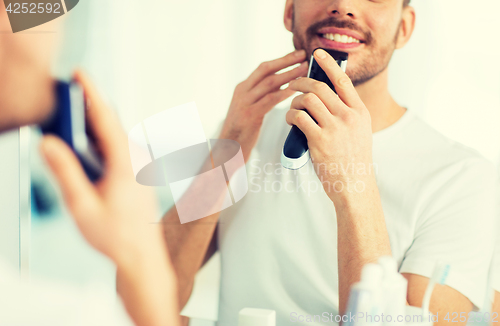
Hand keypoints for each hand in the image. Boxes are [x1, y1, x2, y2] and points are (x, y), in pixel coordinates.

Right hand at [40, 70, 162, 266]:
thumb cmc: (114, 235)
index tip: (79, 73)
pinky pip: (118, 147)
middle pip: (110, 123)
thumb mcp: (82, 205)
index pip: (106, 120)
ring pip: (115, 135)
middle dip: (88, 104)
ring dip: (94, 122)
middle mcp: (136, 160)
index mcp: (125, 164)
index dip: (91, 94)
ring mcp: (139, 167)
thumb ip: (65, 172)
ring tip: (71, 111)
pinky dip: (100, 138)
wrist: (141, 255)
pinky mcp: (137, 174)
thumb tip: (48, 142)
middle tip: (66, 89)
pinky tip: (86, 140)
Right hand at [220, 50, 307, 160]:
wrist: (228, 150)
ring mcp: (245, 103)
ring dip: (289, 75)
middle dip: (286, 61)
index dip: (281, 59)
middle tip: (304, 54)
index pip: (263, 68)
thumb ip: (262, 96)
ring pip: (269, 83)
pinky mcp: (250, 115)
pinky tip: (295, 90)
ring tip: (305, 70)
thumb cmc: (243, 131)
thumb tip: (282, 85)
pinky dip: (284, 93)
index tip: (297, 54)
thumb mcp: (249, 108)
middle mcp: (243, 92)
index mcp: (243, 88)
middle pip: (266, 70)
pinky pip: (270, 100)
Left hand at [286, 49, 374, 201]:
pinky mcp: (319, 140)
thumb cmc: (353, 159)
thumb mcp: (360, 131)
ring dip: (294, 101)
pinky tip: (290, 120)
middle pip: (320, 87)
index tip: (317, 54)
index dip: (328, 65)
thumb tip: (330, 95)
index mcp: (359, 112)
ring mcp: (334, 128)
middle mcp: (348, 116)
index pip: (343, 80)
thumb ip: (348, 113)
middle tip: (292, 84)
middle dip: (301, 82)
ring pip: (307, 100)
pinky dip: (290, 116)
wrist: (353, 185)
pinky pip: (299, 118)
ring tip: (292, 107)